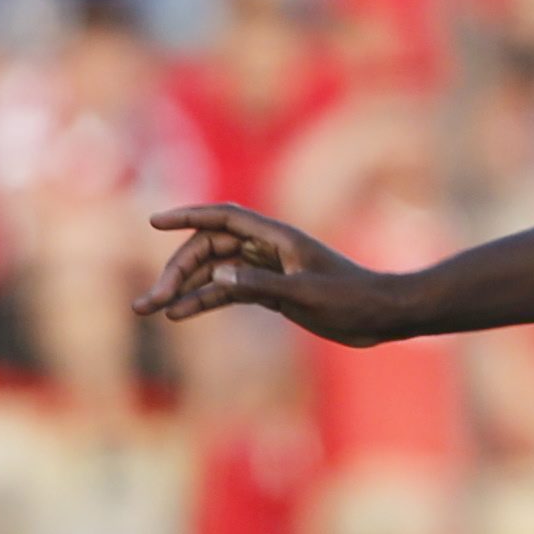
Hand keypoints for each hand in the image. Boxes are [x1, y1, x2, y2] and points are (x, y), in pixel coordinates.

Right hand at [134, 205, 406, 343]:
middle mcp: (268, 248)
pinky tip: (179, 313)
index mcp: (277, 237)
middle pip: (208, 249)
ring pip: (213, 272)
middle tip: (151, 300)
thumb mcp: (307, 295)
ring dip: (182, 288)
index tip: (154, 222)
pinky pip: (228, 291)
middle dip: (176, 270)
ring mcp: (267, 269)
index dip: (188, 216)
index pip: (223, 217)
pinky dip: (203, 300)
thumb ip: (261, 286)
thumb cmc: (354, 300)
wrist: (383, 317)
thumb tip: (215, 278)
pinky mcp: (271, 291)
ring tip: (150, 308)